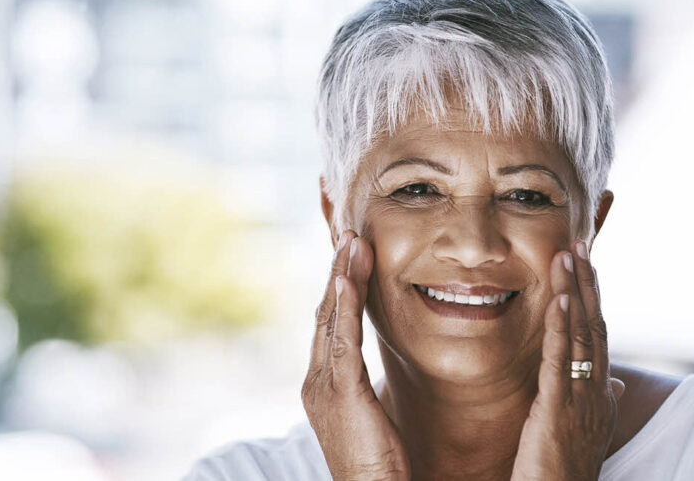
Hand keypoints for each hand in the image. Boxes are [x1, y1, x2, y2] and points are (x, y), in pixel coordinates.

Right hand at [301, 230, 410, 480]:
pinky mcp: (339, 393)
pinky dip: (343, 305)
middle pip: (325, 313)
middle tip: (349, 235)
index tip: (351, 256)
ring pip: (330, 318)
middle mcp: (315, 380)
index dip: (339, 288)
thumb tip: (370, 368)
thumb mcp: (369, 417)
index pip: (330, 324)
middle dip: (337, 271)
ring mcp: (323, 386)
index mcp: (322, 384)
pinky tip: (347, 277)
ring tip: (352, 242)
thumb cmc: (377, 467)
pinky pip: (342, 340)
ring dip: (342, 276)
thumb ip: (363, 388)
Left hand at [511, 240, 625, 480]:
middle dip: (587, 284)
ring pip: (580, 336)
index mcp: (600, 394)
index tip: (585, 266)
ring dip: (574, 293)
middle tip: (578, 244)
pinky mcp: (557, 410)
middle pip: (595, 326)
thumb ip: (596, 399)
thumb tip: (615, 380)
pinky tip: (559, 300)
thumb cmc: (564, 468)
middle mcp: (597, 392)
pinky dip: (560, 327)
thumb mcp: (583, 427)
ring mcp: (581, 400)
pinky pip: (560, 361)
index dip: (594, 299)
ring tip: (567, 257)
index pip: (599, 336)